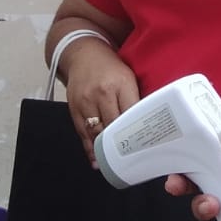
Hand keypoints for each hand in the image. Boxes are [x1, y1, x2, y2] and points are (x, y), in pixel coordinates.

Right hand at [64, 45, 139, 165]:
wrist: (83, 54)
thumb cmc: (110, 67)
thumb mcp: (129, 77)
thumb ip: (135, 99)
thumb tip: (146, 124)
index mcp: (121, 83)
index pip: (132, 114)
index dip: (139, 132)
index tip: (146, 147)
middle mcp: (102, 93)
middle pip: (114, 127)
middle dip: (123, 146)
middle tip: (133, 161)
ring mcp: (85, 102)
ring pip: (97, 133)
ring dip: (105, 152)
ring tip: (115, 166)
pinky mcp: (73, 109)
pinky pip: (82, 134)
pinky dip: (90, 149)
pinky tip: (97, 160)